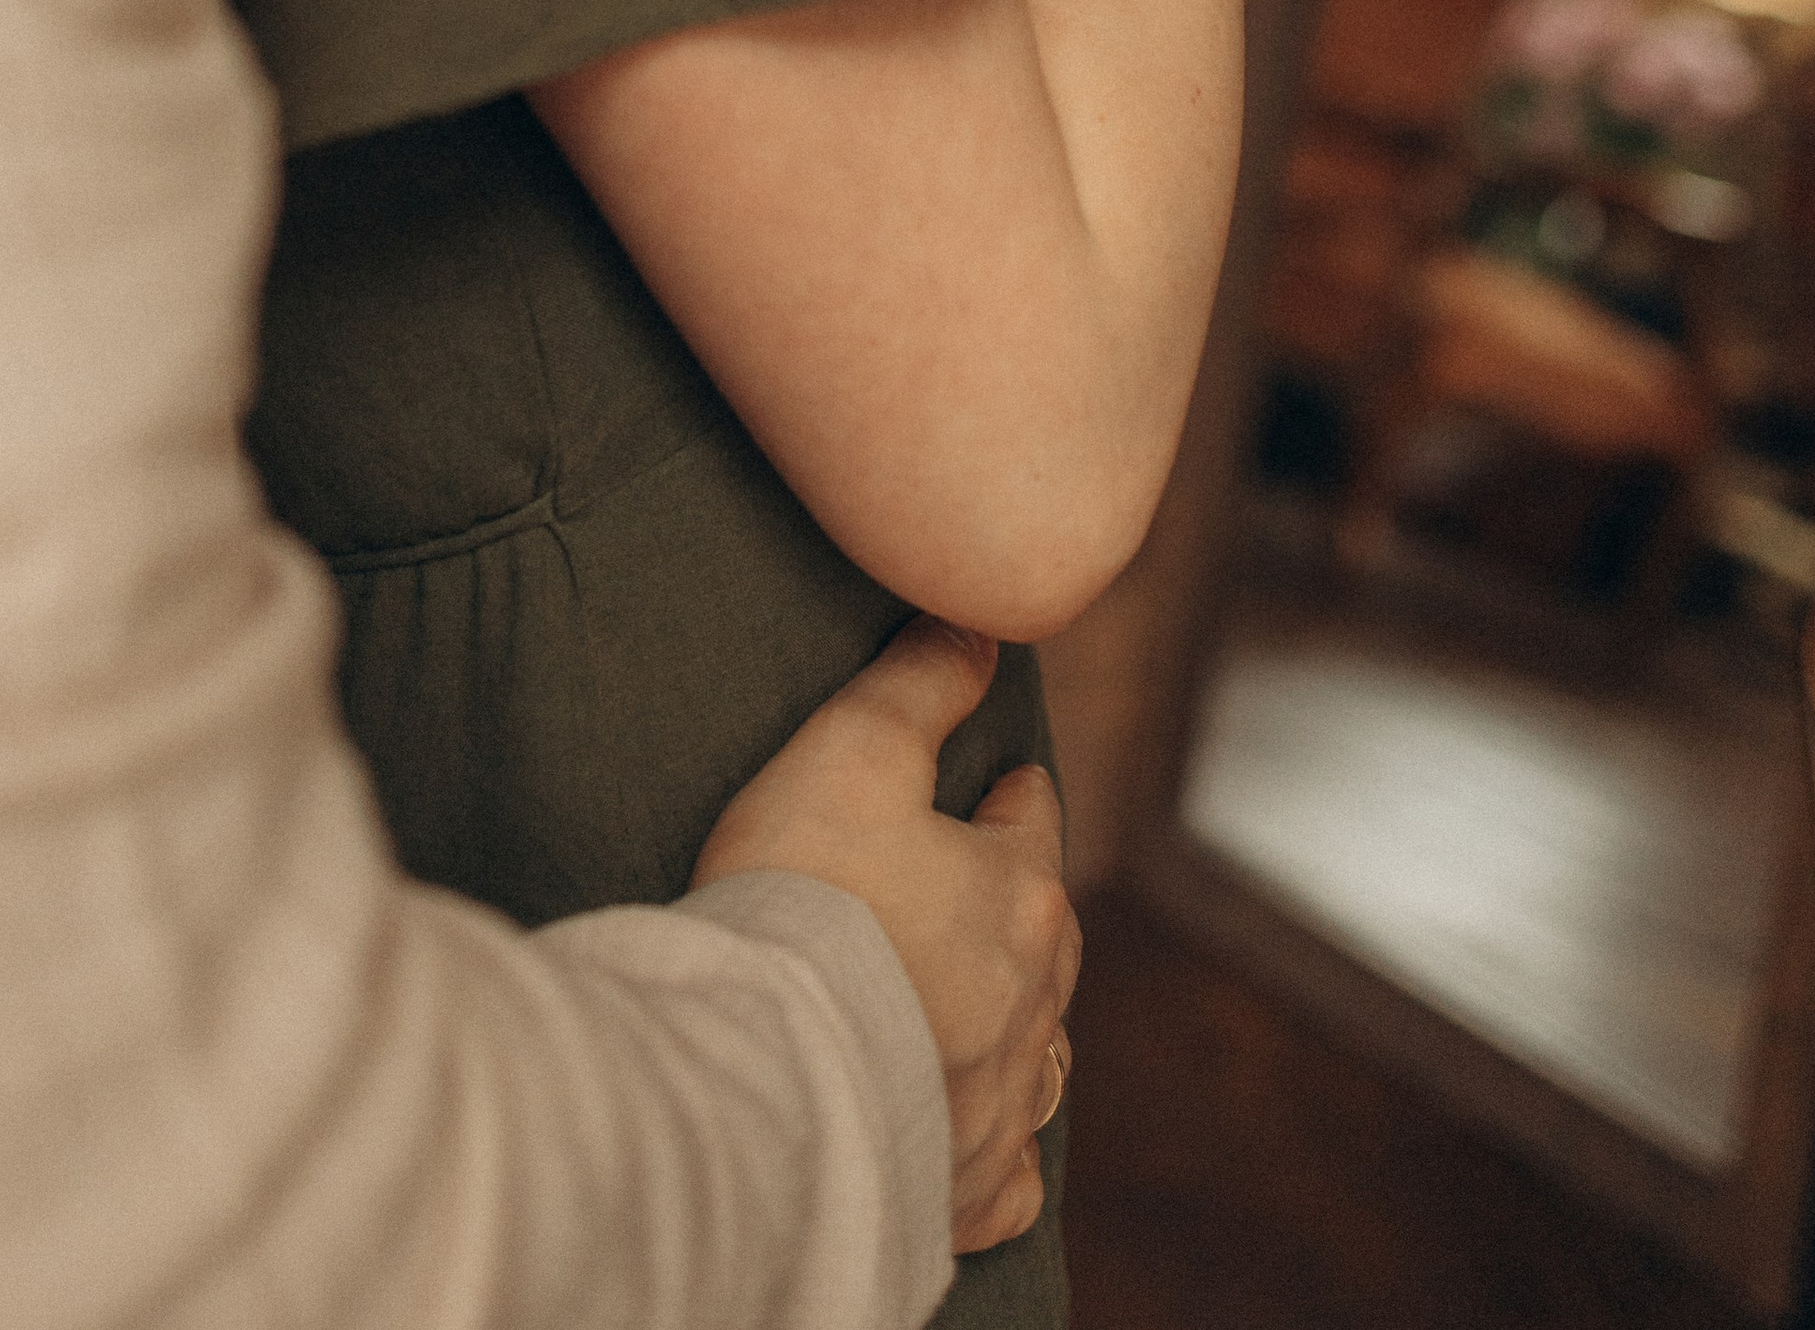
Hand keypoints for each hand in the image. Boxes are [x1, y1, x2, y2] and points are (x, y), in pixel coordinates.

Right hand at [692, 617, 1080, 1254]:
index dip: (1011, 793)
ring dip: (1023, 1025)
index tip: (1004, 783)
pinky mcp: (967, 1190)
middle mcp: (1031, 1003)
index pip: (1032, 818)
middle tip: (990, 889)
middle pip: (1049, 937)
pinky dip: (1001, 1153)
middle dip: (1024, 906)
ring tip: (993, 1011)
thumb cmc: (805, 899)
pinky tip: (982, 1141)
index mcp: (1018, 894)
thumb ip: (919, 682)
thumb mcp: (851, 750)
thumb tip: (978, 624)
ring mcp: (1002, 1104)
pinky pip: (1011, 1177)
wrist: (764, 1072)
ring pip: (1041, 1056)